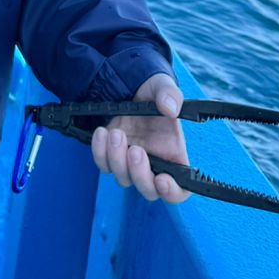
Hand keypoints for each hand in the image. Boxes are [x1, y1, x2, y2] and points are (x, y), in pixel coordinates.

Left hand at [91, 73, 190, 204]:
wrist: (131, 89)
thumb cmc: (154, 93)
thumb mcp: (163, 87)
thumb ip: (170, 95)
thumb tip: (170, 108)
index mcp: (174, 155)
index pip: (179, 189)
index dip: (172, 192)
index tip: (162, 179)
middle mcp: (153, 164)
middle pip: (148, 190)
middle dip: (139, 174)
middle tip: (136, 150)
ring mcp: (130, 162)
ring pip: (123, 178)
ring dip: (117, 159)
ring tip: (116, 133)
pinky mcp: (111, 155)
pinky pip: (103, 164)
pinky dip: (99, 152)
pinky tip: (101, 133)